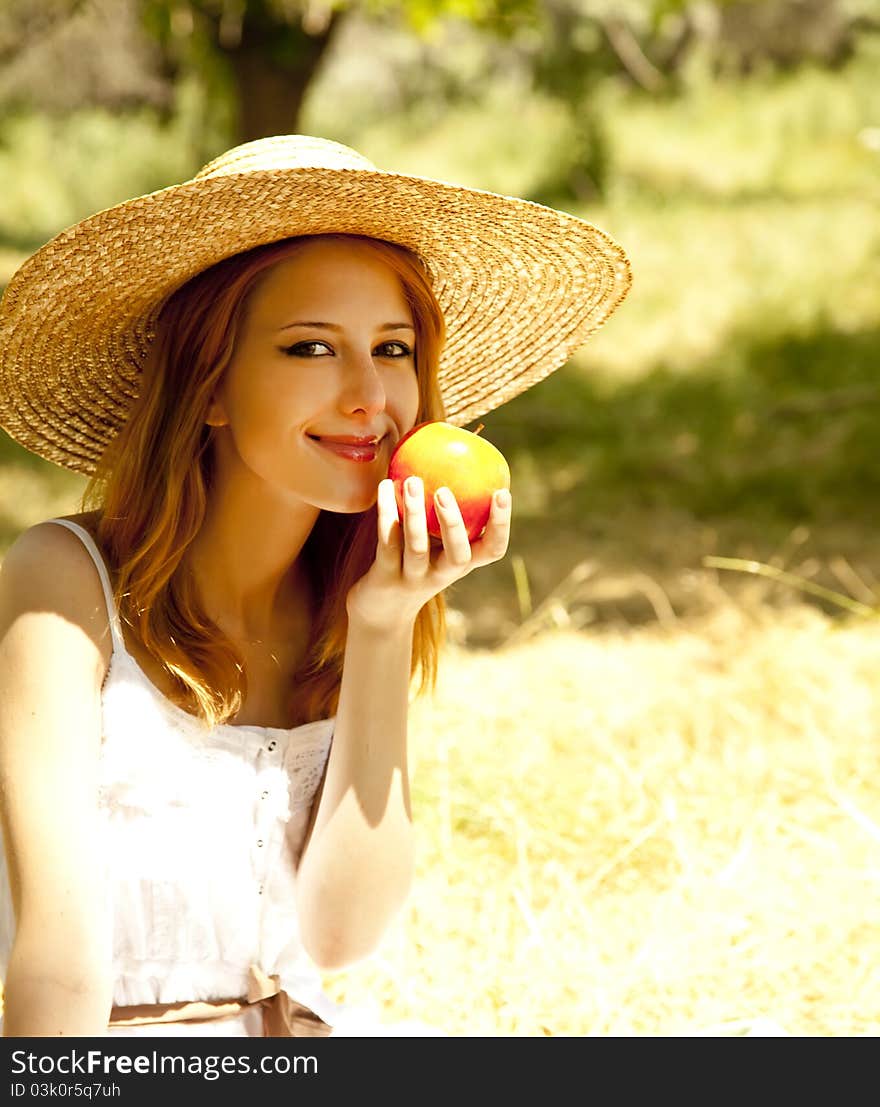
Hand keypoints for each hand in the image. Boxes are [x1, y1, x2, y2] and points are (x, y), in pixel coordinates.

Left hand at [345, 477, 511, 631]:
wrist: (380, 611)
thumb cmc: (413, 565)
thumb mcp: (434, 544)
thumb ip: (445, 514)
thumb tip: (452, 457)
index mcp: (461, 564)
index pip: (492, 549)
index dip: (500, 525)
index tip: (503, 492)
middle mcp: (442, 575)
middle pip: (457, 554)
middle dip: (453, 523)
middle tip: (443, 490)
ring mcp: (414, 579)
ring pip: (417, 548)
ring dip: (414, 514)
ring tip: (410, 481)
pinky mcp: (386, 579)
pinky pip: (387, 542)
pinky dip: (386, 513)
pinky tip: (385, 486)